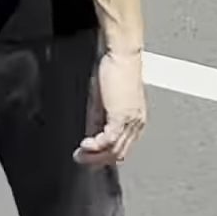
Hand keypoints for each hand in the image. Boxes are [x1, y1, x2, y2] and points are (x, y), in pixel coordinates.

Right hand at [78, 45, 147, 165]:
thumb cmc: (115, 69)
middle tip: (81, 160)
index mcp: (135, 120)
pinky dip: (95, 146)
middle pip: (119, 153)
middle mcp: (136, 124)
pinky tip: (84, 145)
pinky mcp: (121, 116)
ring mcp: (131, 122)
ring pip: (115, 150)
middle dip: (97, 160)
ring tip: (80, 155)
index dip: (104, 155)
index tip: (88, 156)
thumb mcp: (103, 100)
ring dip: (95, 156)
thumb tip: (91, 134)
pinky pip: (109, 140)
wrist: (122, 55)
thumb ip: (99, 119)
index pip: (122, 147)